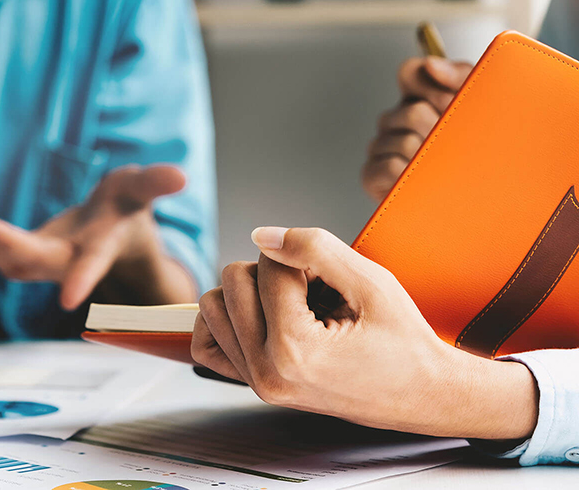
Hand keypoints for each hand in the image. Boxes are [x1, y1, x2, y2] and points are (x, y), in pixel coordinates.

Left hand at [0, 165, 197, 310]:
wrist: (106, 236)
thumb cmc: (123, 210)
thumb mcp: (140, 189)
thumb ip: (155, 182)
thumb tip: (181, 176)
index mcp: (99, 247)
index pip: (92, 263)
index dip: (83, 279)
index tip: (67, 301)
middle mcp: (68, 260)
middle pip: (34, 260)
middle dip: (5, 242)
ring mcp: (44, 261)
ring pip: (10, 260)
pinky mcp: (25, 254)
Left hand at [192, 226, 538, 440]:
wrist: (422, 394)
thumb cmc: (403, 341)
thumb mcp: (371, 282)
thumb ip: (314, 247)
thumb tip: (260, 235)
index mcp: (294, 349)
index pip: (268, 266)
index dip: (303, 259)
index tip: (332, 282)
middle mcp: (266, 371)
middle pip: (233, 281)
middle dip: (273, 272)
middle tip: (314, 292)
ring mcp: (256, 383)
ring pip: (213, 306)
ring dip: (249, 293)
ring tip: (293, 306)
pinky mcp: (252, 386)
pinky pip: (207, 343)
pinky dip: (226, 320)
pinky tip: (261, 316)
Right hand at [362, 56, 471, 201]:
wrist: (490, 202)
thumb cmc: (484, 151)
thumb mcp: (485, 106)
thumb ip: (460, 75)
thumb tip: (431, 65)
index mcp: (420, 98)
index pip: (410, 72)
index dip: (431, 85)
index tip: (453, 101)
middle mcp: (396, 120)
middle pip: (413, 111)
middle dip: (442, 129)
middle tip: (460, 145)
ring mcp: (382, 147)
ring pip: (405, 141)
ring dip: (431, 158)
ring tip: (445, 170)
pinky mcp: (372, 175)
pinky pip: (388, 166)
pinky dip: (410, 176)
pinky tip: (423, 183)